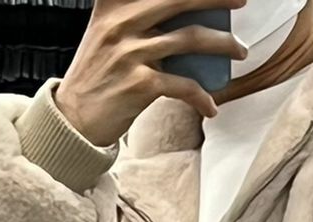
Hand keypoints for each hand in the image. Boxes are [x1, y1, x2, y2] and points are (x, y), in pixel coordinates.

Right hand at [55, 0, 247, 144]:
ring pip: (190, 39)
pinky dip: (202, 97)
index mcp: (113, 4)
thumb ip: (136, 16)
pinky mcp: (139, 85)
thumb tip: (186, 14)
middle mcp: (121, 22)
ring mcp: (130, 53)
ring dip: (223, 44)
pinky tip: (211, 106)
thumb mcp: (108, 32)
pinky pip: (184, 86)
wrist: (74, 118)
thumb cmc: (98, 75)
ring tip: (239, 50)